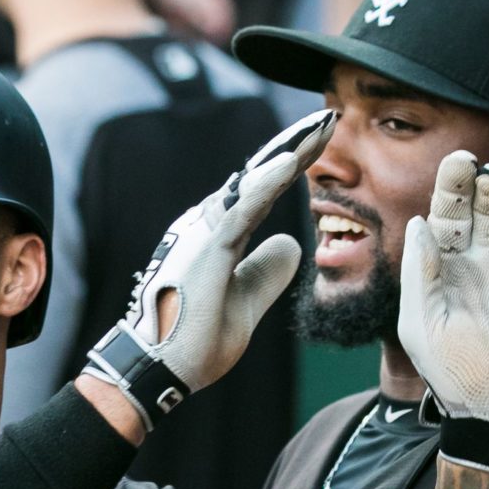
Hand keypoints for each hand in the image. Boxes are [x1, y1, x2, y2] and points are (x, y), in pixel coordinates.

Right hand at [84, 108, 335, 429]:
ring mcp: (203, 235)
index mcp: (217, 238)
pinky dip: (265, 185)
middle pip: (256, 180)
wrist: (159, 369)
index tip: (324, 143)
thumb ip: (268, 272)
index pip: (260, 194)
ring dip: (286, 155)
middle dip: (294, 148)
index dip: (292, 168)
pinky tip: (291, 163)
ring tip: (320, 128)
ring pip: (249, 187)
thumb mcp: (246, 303)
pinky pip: (239, 211)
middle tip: (329, 120)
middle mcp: (206, 227)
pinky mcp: (204, 250)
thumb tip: (295, 242)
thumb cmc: (194, 339)